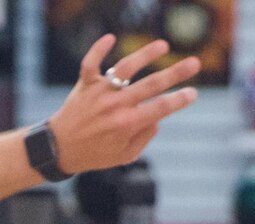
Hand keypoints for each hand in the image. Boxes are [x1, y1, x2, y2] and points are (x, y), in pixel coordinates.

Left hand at [46, 34, 201, 174]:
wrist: (58, 149)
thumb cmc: (94, 154)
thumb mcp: (124, 156)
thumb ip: (144, 137)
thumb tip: (158, 118)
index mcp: (127, 124)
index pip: (160, 109)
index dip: (179, 100)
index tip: (193, 93)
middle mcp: (115, 106)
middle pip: (150, 85)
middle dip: (175, 73)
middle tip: (195, 63)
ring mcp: (100, 93)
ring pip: (125, 69)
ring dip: (145, 55)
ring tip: (163, 45)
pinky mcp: (85, 84)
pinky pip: (90, 63)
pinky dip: (98, 49)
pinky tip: (111, 37)